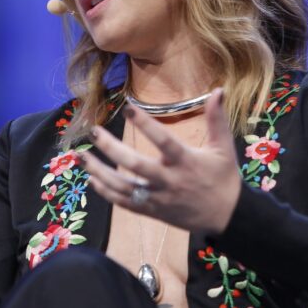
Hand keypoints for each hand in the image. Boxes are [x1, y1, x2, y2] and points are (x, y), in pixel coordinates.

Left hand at [82, 88, 242, 233]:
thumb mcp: (224, 147)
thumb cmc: (223, 178)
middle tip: (94, 132)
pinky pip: (124, 203)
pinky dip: (106, 192)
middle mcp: (169, 180)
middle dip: (111, 148)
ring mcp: (158, 198)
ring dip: (99, 172)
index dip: (145, 124)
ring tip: (80, 156)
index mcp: (186, 161)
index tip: (127, 107)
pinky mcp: (152, 211)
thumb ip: (217, 119)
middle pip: (135, 165)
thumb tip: (218, 89)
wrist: (226, 217)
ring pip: (123, 187)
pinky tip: (91, 179)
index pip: (163, 141)